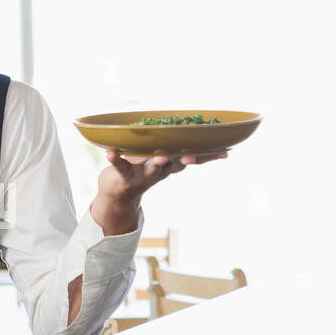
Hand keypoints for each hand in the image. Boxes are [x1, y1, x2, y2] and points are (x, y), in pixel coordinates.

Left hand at [90, 148, 228, 233]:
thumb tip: (210, 142)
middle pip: (174, 165)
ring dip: (157, 163)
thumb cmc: (145, 170)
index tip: (225, 152)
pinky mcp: (123, 175)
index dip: (208, 156)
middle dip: (183, 161)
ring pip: (152, 168)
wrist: (118, 193)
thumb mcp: (166, 162)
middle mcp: (159, 171)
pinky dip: (115, 159)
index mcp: (171, 165)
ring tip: (160, 158)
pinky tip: (110, 152)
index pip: (192, 159)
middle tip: (191, 157)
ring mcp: (142, 175)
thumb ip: (182, 152)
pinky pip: (119, 166)